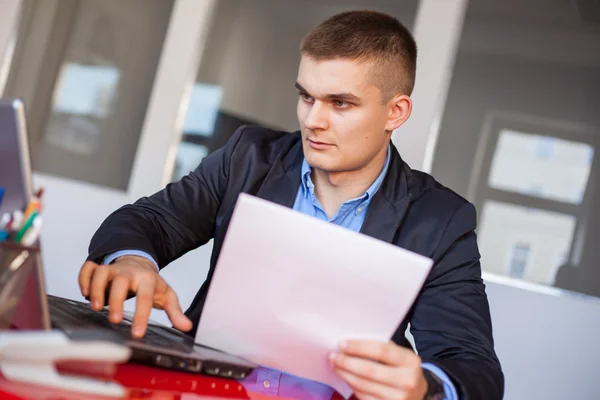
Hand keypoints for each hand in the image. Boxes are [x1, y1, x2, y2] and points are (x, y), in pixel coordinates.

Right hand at [78, 256, 192, 337]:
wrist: (139, 261)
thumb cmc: (151, 283)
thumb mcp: (166, 295)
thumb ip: (175, 312)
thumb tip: (187, 327)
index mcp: (147, 280)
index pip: (146, 296)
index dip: (142, 315)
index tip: (138, 334)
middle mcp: (129, 273)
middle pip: (121, 281)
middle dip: (116, 300)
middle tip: (115, 320)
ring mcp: (113, 269)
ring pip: (101, 272)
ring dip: (96, 288)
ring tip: (96, 307)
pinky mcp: (99, 268)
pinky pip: (88, 268)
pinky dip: (83, 279)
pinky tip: (84, 294)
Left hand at [330, 340, 427, 399]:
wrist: (419, 392)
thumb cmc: (403, 369)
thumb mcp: (399, 355)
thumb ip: (381, 348)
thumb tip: (351, 344)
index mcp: (410, 361)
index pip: (381, 351)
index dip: (359, 347)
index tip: (342, 344)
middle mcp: (407, 380)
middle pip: (369, 370)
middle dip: (347, 362)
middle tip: (333, 356)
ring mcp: (399, 398)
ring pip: (364, 385)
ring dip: (346, 375)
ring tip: (336, 366)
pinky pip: (364, 397)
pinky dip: (352, 387)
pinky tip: (346, 378)